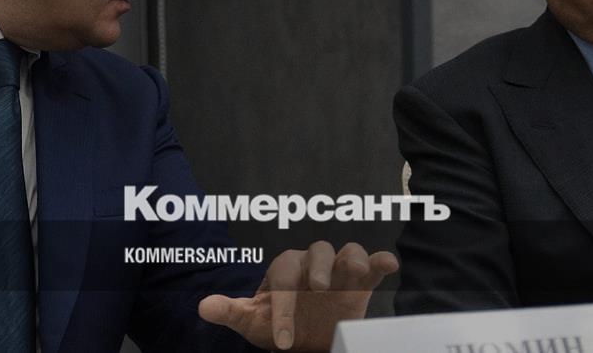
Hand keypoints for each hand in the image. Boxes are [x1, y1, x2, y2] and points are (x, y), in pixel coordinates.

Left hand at [199, 241, 397, 351]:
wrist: (307, 340)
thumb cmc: (278, 325)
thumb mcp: (252, 322)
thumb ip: (231, 311)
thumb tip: (203, 306)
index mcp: (285, 269)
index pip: (283, 274)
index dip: (282, 303)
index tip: (283, 338)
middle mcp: (313, 264)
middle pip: (318, 251)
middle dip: (319, 267)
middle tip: (319, 288)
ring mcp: (339, 271)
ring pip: (347, 250)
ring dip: (352, 258)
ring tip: (356, 272)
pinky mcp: (362, 283)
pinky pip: (373, 265)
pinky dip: (381, 260)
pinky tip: (389, 265)